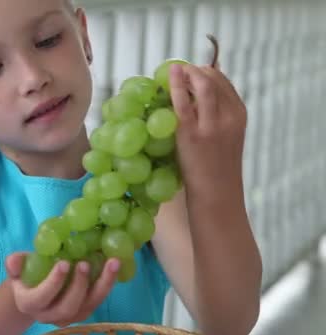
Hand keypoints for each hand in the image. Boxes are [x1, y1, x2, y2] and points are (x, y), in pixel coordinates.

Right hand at [5, 253, 119, 326]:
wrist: (35, 289)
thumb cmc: (27, 274)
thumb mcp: (18, 267)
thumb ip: (15, 263)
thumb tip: (14, 261)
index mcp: (30, 303)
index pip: (41, 297)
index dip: (53, 283)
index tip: (64, 263)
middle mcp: (49, 315)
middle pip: (67, 307)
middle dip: (78, 286)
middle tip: (85, 263)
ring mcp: (68, 317)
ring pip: (87, 307)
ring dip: (102, 285)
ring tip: (111, 263)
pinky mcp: (83, 312)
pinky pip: (97, 302)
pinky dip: (107, 285)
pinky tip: (113, 267)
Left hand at [168, 63, 246, 194]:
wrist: (217, 193)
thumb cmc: (217, 166)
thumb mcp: (227, 135)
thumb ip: (218, 112)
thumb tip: (202, 88)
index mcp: (239, 114)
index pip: (223, 82)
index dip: (205, 71)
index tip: (190, 70)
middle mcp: (229, 116)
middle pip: (213, 79)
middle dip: (195, 70)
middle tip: (179, 69)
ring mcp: (211, 125)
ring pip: (202, 86)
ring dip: (186, 73)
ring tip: (173, 71)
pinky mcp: (192, 135)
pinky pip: (182, 103)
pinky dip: (175, 85)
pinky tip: (167, 77)